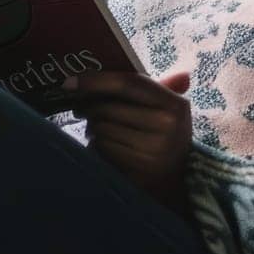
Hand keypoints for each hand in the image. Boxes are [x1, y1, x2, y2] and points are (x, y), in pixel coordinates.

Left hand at [64, 68, 193, 207]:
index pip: (128, 84)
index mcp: (174, 104)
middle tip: (80, 107)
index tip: (69, 81)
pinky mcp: (138, 172)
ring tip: (97, 128)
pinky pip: (103, 151)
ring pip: (102, 131)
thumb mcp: (169, 109)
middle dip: (89, 108)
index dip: (95, 80)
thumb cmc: (164, 133)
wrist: (176, 178)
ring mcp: (153, 152)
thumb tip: (184, 75)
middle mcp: (167, 127)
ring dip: (92, 129)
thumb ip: (164, 86)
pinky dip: (97, 147)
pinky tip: (103, 146)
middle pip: (108, 109)